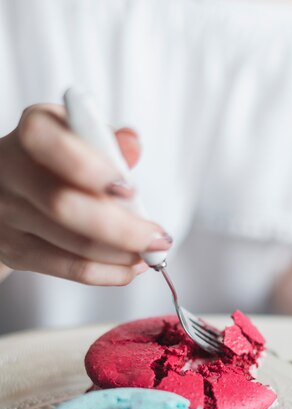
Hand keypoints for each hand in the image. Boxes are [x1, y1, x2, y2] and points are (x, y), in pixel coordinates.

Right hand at [0, 105, 170, 284]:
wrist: (11, 191)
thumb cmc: (56, 161)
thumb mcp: (79, 138)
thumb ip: (105, 141)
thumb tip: (130, 144)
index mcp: (31, 132)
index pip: (46, 142)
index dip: (89, 167)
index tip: (128, 187)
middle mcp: (10, 172)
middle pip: (64, 206)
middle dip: (122, 227)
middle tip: (157, 236)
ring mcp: (10, 216)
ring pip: (74, 244)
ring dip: (123, 253)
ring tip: (151, 251)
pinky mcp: (18, 252)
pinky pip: (72, 269)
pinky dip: (110, 272)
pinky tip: (131, 266)